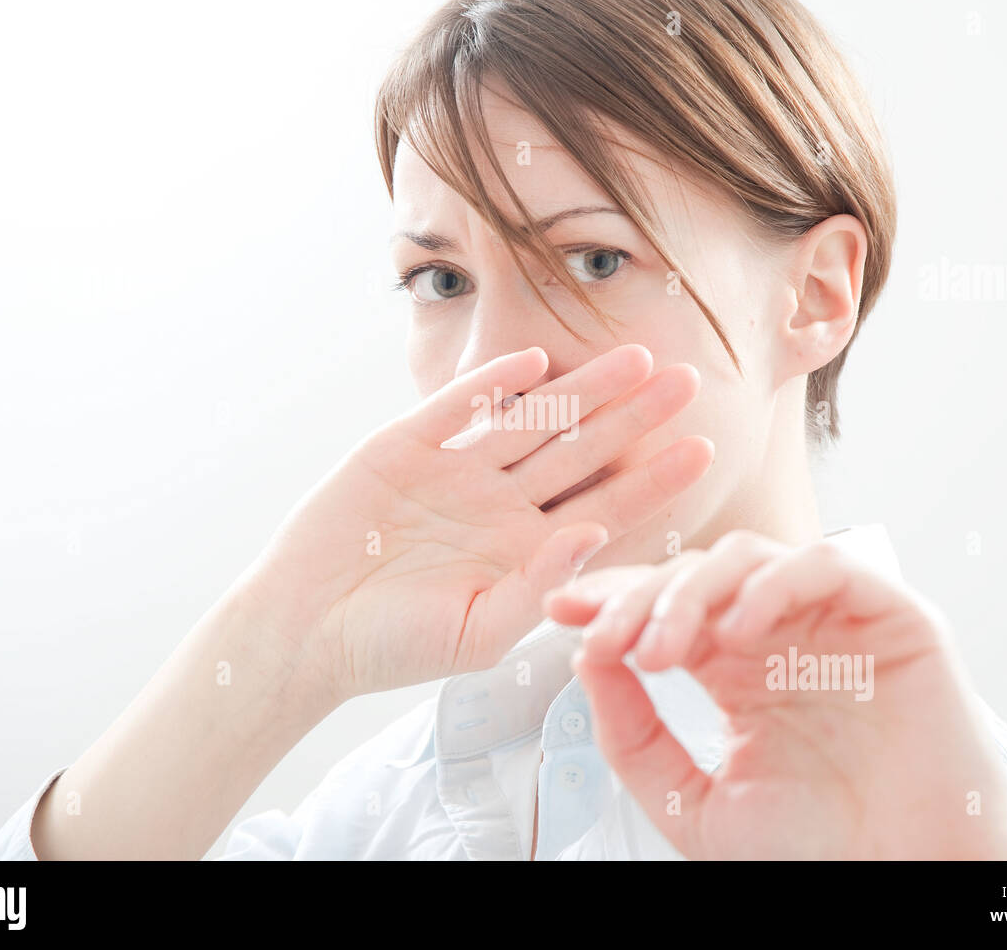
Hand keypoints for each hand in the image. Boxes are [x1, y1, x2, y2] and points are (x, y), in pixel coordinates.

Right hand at [241, 344, 713, 718]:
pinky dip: (491, 385)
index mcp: (523, 551)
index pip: (604, 506)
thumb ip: (541, 585)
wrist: (302, 631)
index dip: (654, 479)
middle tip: (687, 382)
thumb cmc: (391, 647)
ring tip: (634, 360)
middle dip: (633, 418)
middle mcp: (498, 505)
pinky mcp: (403, 447)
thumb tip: (598, 531)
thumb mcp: (478, 632)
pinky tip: (536, 362)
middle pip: (580, 452)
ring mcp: (453, 472)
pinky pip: (456, 409)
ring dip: (581, 391)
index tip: (704, 451)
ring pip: (529, 422)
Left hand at [545, 530, 1006, 858]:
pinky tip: (740, 630)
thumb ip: (633, 735)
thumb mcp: (690, 800)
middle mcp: (781, 636)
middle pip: (695, 573)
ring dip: (693, 590)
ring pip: (749, 556)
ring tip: (666, 651)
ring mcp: (834, 621)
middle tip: (608, 643)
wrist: (901, 883)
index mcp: (736, 672)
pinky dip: (774, 584)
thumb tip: (589, 660)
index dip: (613, 600)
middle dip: (640, 599)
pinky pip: (827, 565)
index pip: (665, 607)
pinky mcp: (893, 617)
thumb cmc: (813, 853)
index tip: (561, 611)